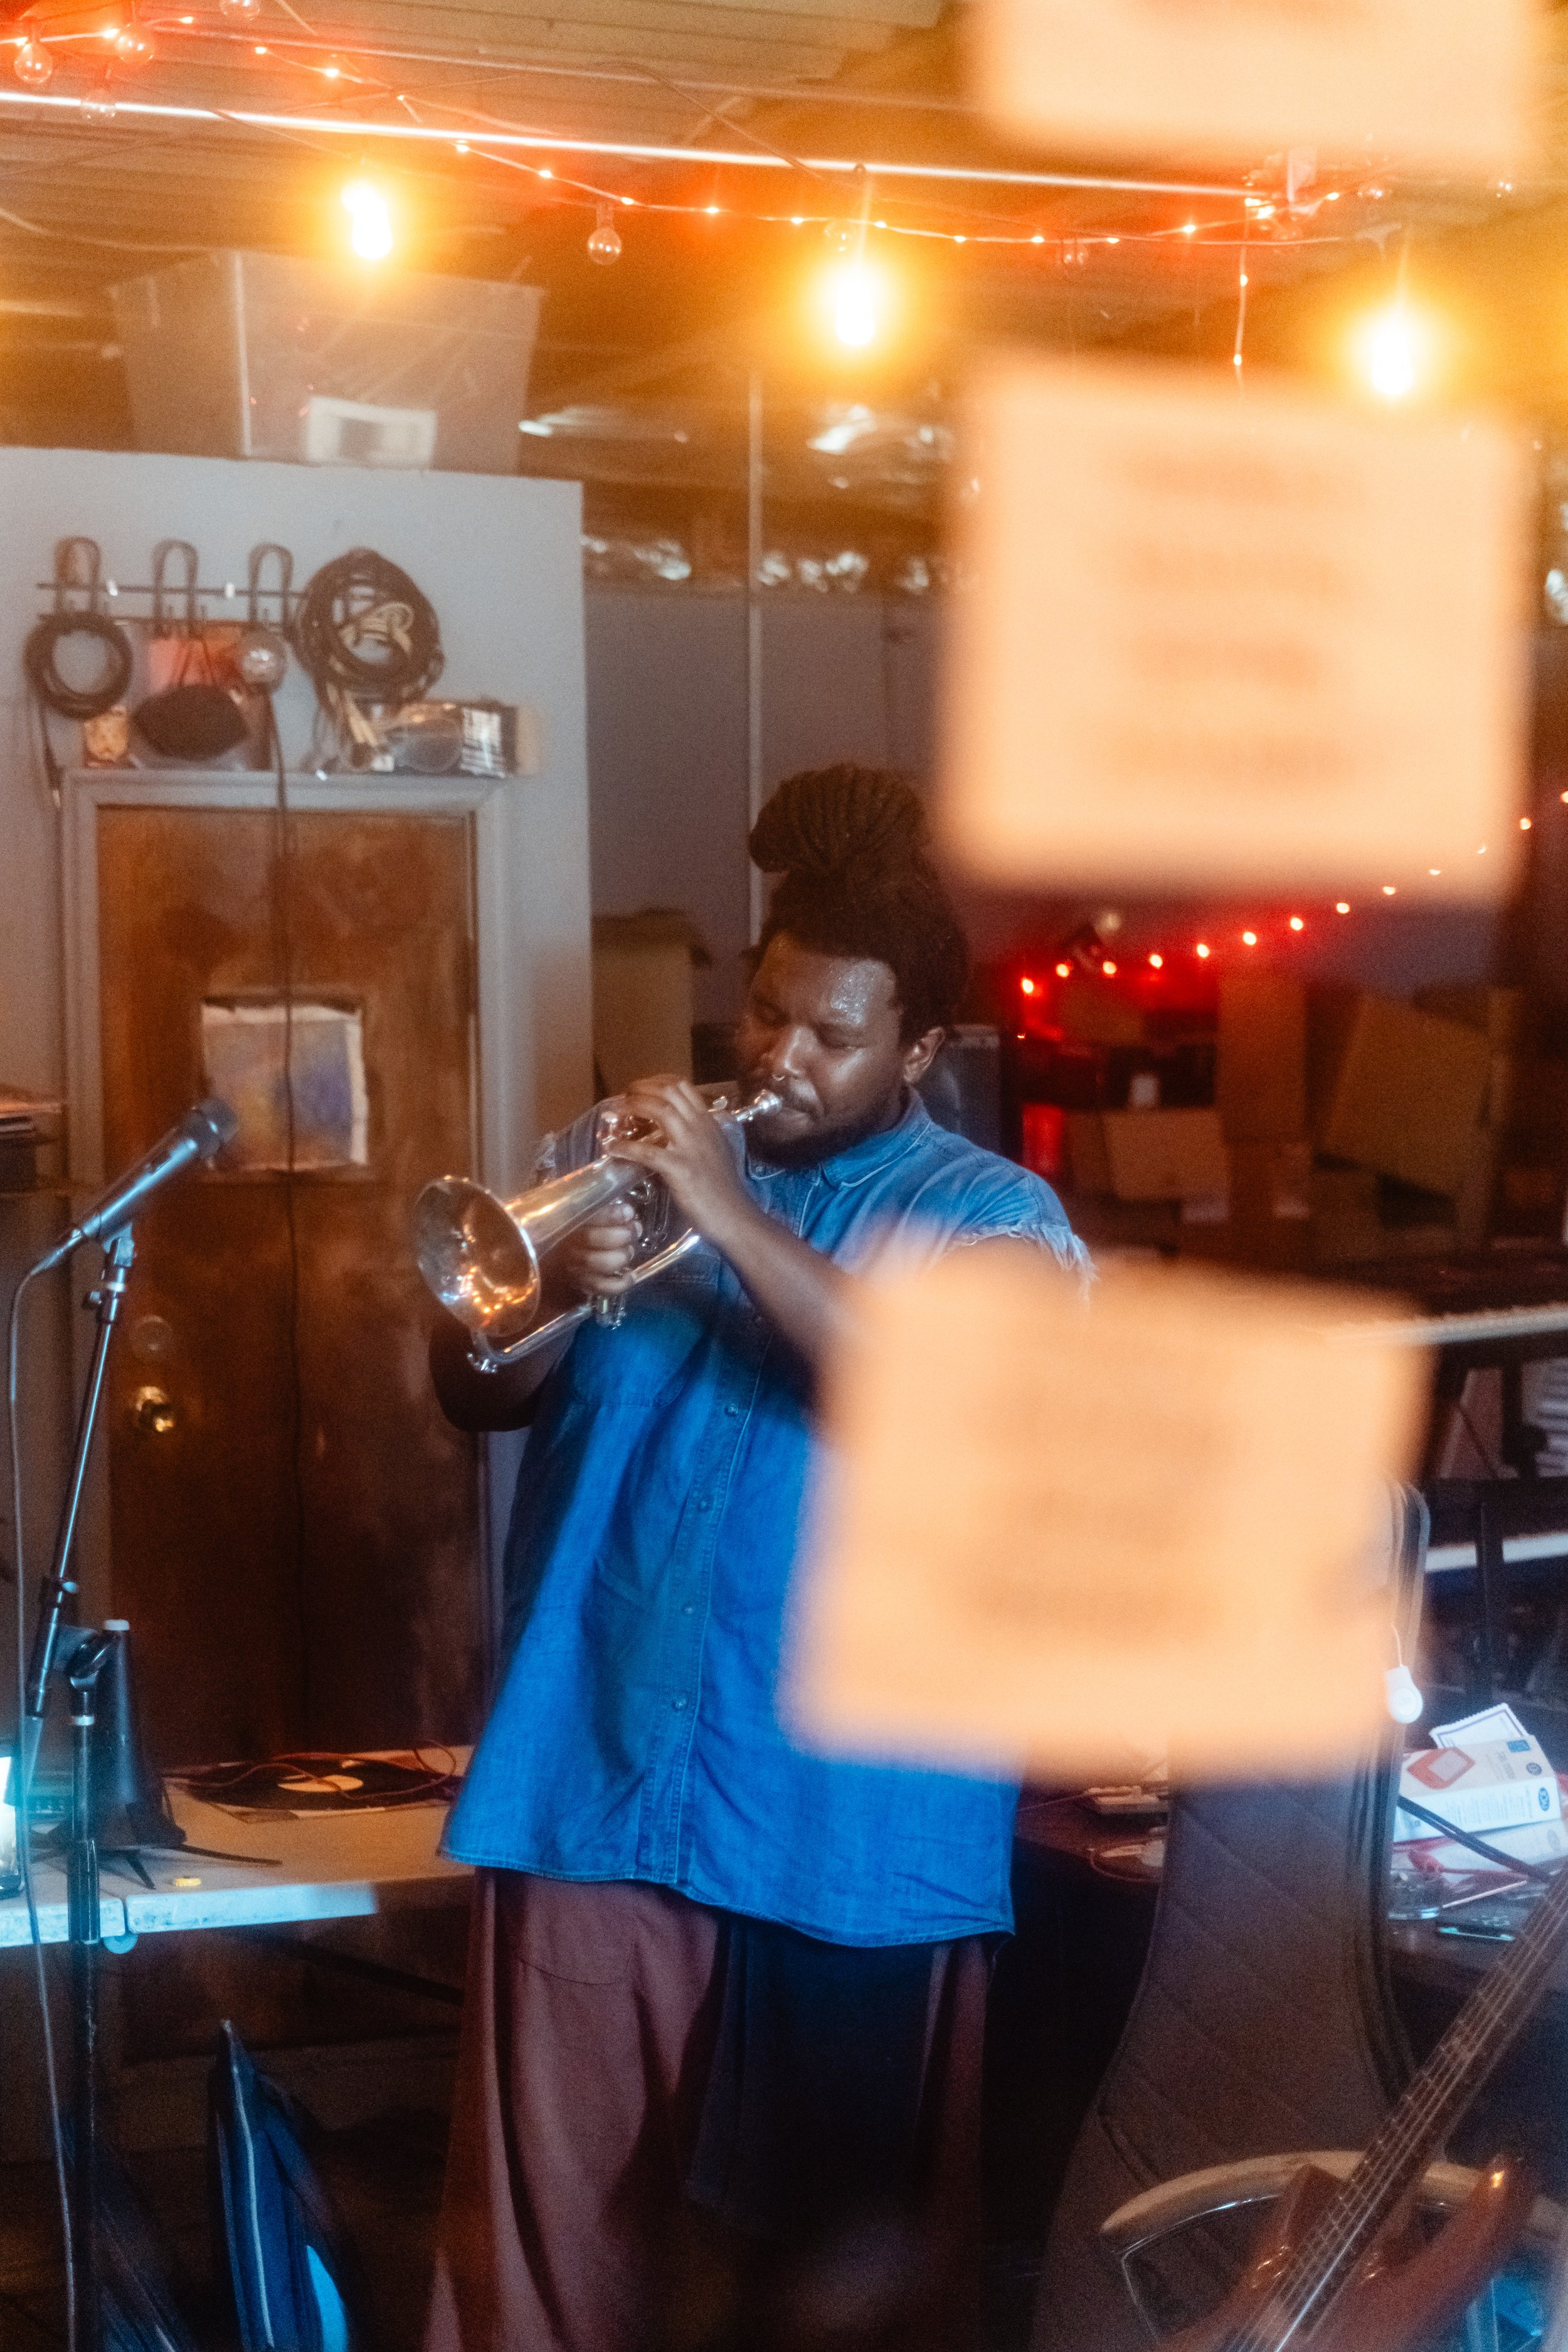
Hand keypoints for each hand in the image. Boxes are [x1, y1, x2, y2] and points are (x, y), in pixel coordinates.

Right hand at [552, 1199, 639, 1300]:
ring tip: (629, 1250)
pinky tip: (631, 1274)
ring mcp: (575, 1268)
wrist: (554, 1263)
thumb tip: (626, 1211)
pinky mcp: (583, 1286)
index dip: (613, 1215)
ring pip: (601, 1263)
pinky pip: (603, 1288)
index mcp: (568, 1223)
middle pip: (595, 1239)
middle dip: (622, 1234)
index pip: (589, 1216)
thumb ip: (600, 1210)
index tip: (629, 1212)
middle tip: (635, 1230)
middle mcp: (569, 1246)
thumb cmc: (575, 1234)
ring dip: (622, 1256)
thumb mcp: (583, 1216)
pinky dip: (621, 1283)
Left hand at [610, 1076, 756, 1250]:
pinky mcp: (680, 1168)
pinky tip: (612, 1148)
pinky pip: (647, 1152)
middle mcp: (700, 1128)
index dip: (657, 1081)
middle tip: (625, 1095)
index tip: (641, 1087)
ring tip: (617, 1111)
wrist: (734, 1216)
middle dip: (641, 1088)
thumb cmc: (723, 1189)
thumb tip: (673, 1131)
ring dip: (633, 1106)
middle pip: (669, 1091)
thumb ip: (698, 1136)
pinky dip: (626, 1147)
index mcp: (708, 1122)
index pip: (683, 1086)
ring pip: (660, 1110)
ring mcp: (691, 1146)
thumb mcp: (715, 1152)